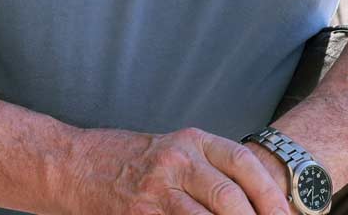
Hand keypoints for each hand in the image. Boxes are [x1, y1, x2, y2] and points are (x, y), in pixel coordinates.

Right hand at [63, 126, 289, 214]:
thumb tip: (254, 204)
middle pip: (231, 197)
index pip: (243, 163)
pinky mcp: (142, 214)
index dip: (271, 195)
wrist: (75, 165)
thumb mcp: (172, 152)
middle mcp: (177, 160)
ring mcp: (158, 189)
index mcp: (191, 141)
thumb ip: (208, 171)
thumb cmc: (129, 161)